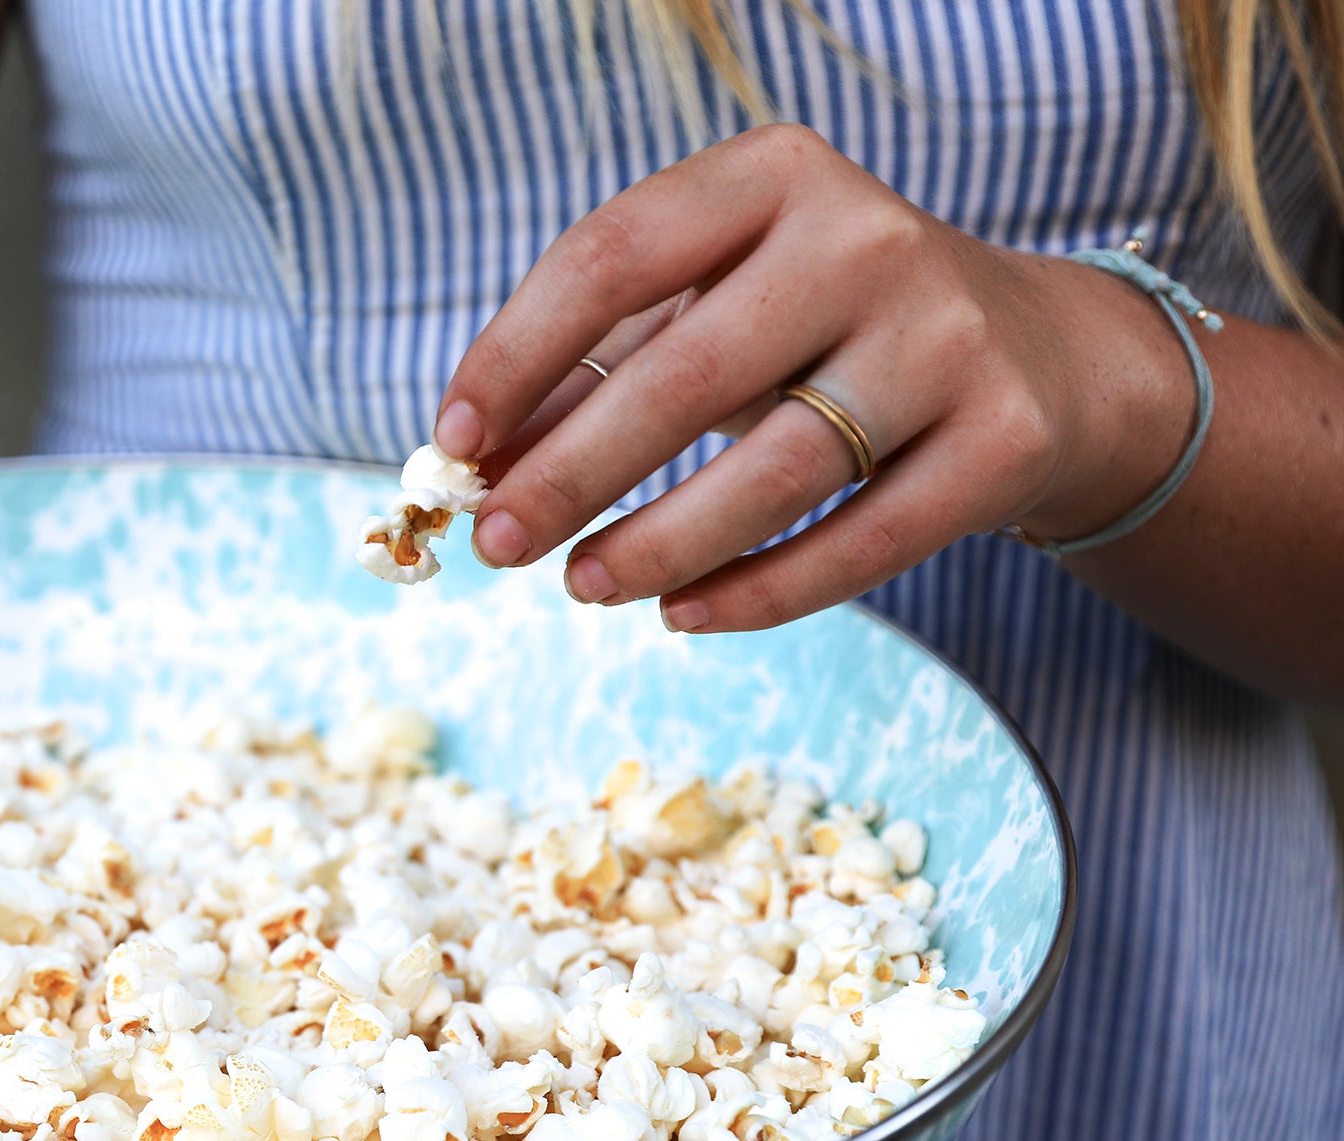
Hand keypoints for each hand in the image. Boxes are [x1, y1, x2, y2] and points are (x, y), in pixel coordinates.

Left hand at [434, 123, 1194, 631]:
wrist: (1037, 355)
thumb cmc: (816, 330)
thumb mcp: (707, 310)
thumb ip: (591, 370)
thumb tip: (471, 469)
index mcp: (773, 175)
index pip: (611, 257)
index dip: (514, 357)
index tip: (452, 447)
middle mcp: (867, 238)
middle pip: (685, 377)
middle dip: (569, 476)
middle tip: (497, 546)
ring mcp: (947, 338)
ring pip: (774, 474)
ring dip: (655, 547)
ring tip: (581, 586)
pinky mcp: (1004, 438)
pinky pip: (859, 544)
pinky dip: (755, 593)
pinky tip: (681, 614)